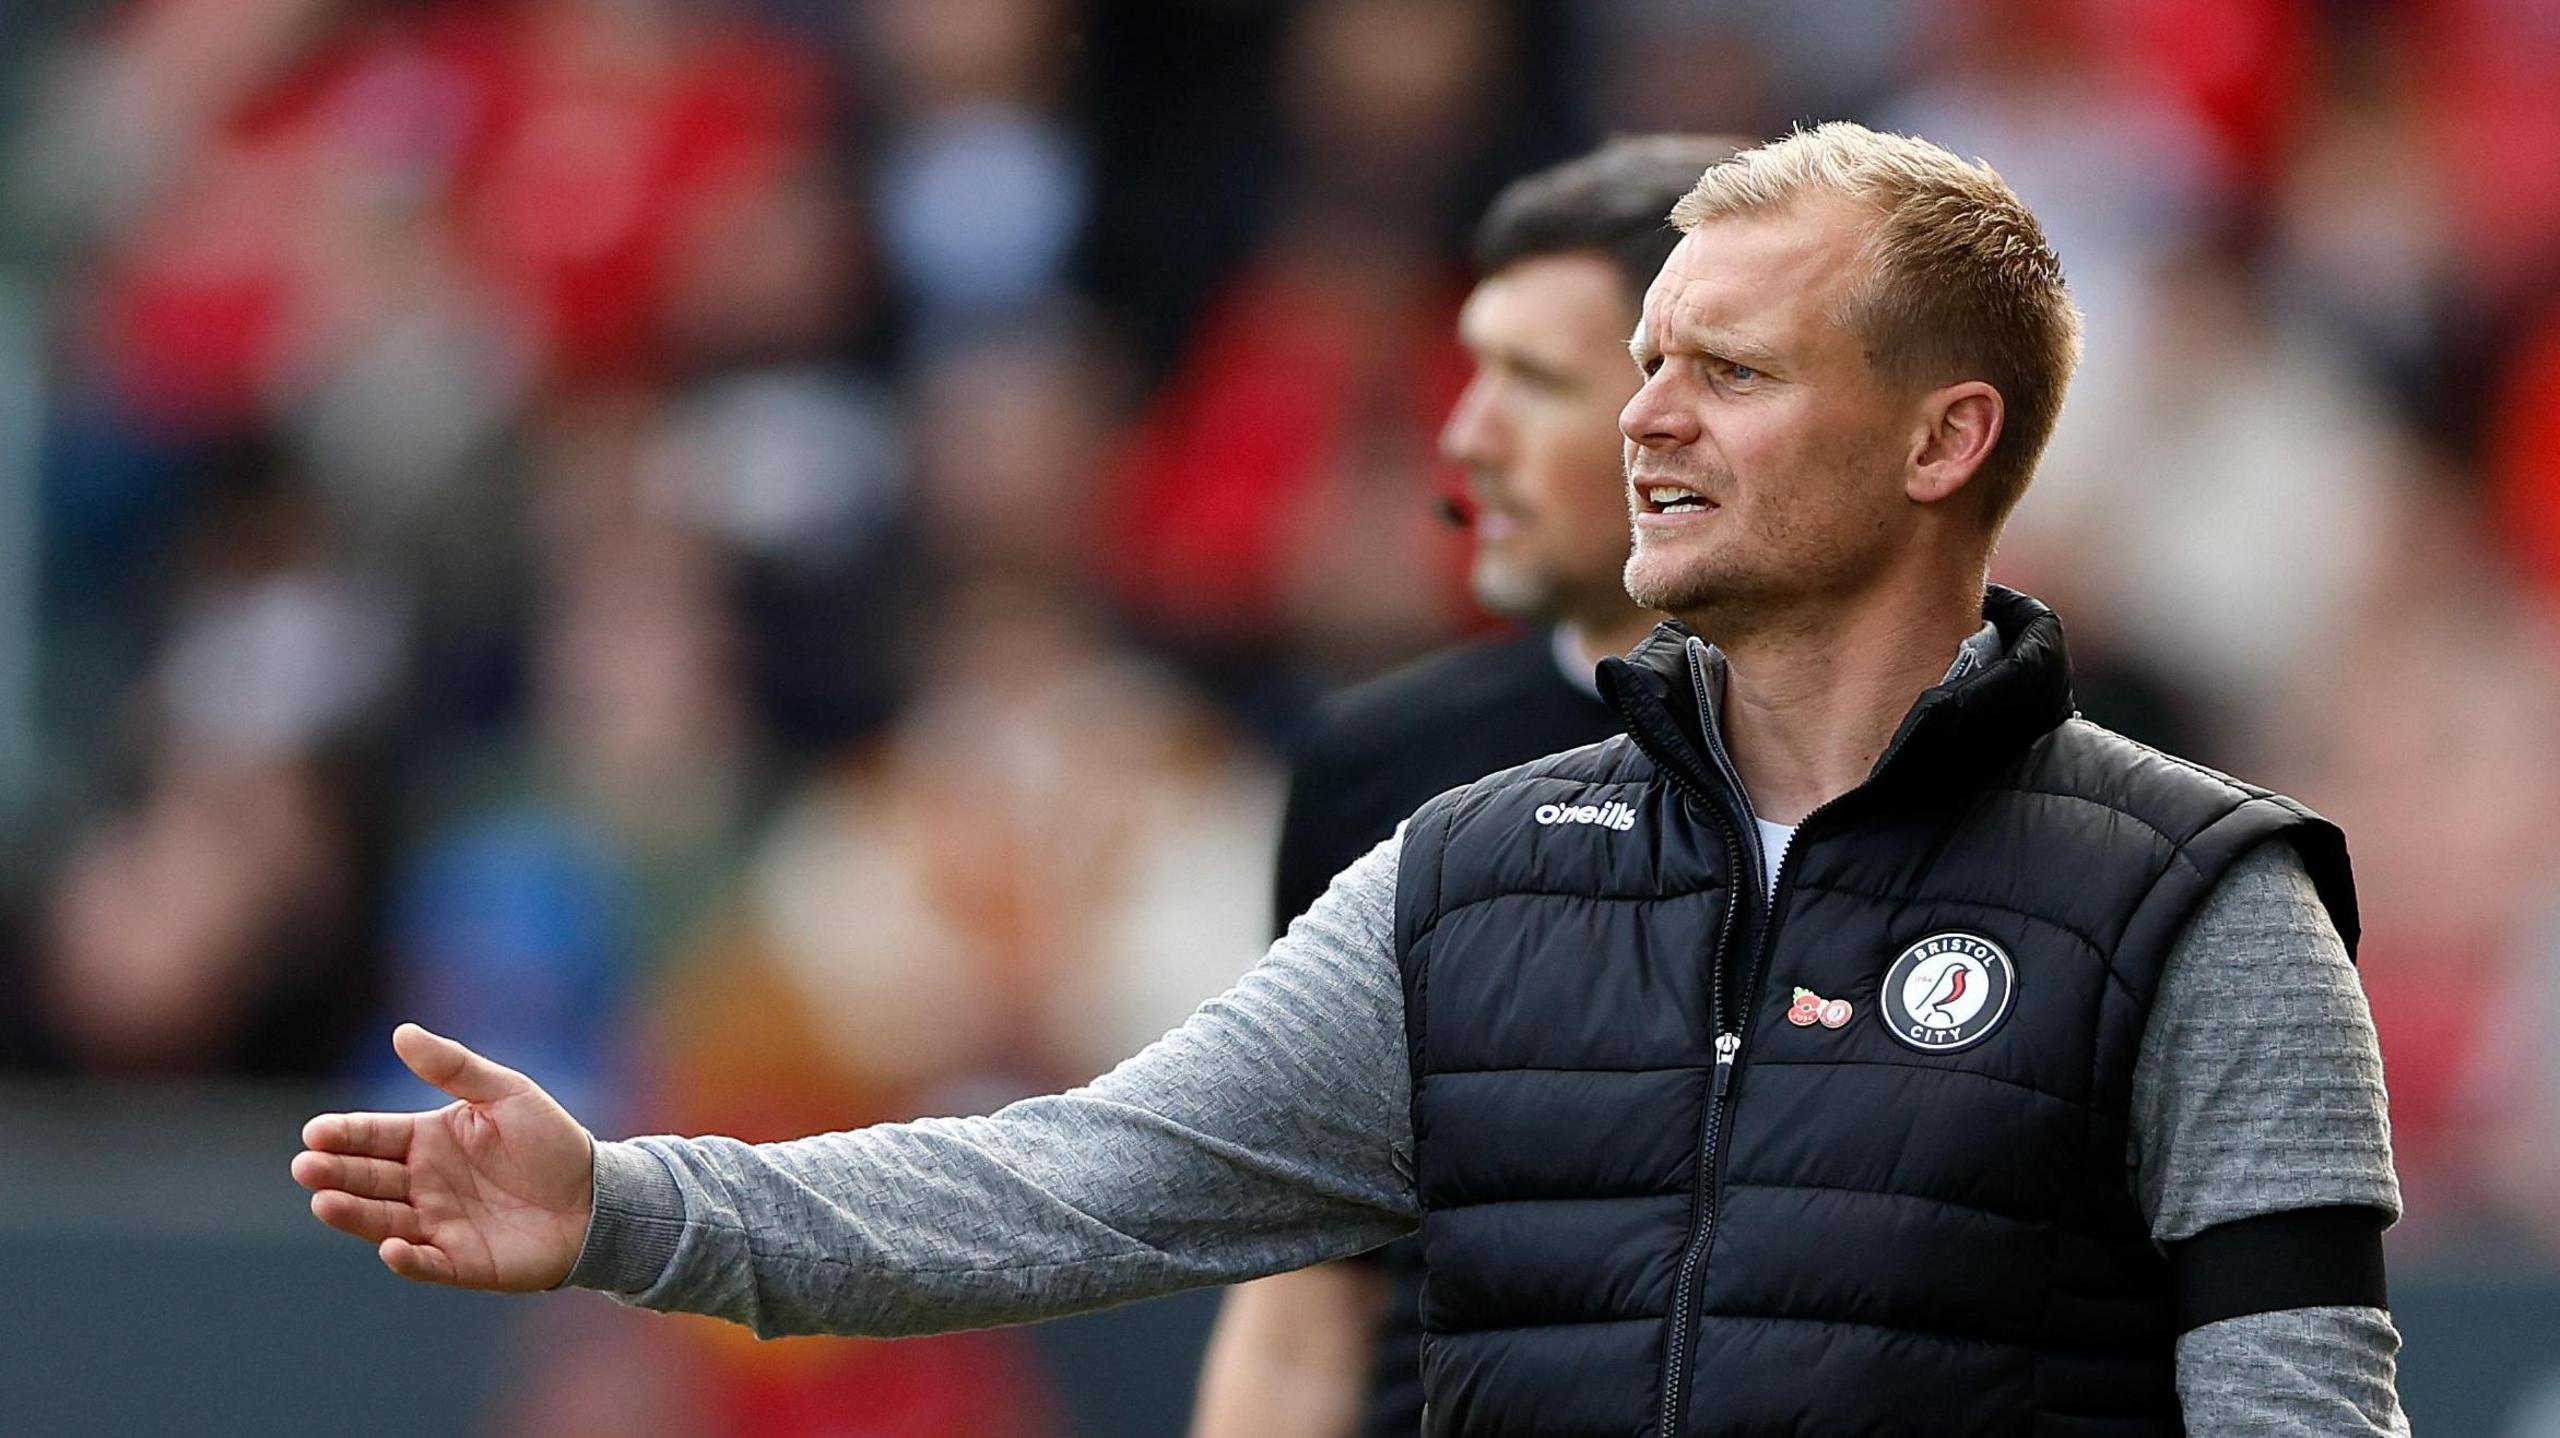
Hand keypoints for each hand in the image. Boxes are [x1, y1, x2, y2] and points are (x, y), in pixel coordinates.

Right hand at [292, 1023, 596, 1290]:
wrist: (597, 1197)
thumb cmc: (551, 1142)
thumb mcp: (506, 1093)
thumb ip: (455, 1067)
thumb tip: (401, 1032)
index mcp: (427, 1140)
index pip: (373, 1136)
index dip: (343, 1134)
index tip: (315, 1132)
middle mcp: (422, 1184)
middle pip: (367, 1178)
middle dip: (334, 1172)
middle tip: (306, 1167)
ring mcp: (437, 1224)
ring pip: (383, 1220)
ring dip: (354, 1214)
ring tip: (324, 1203)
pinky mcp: (460, 1261)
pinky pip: (427, 1263)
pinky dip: (407, 1259)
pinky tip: (391, 1248)